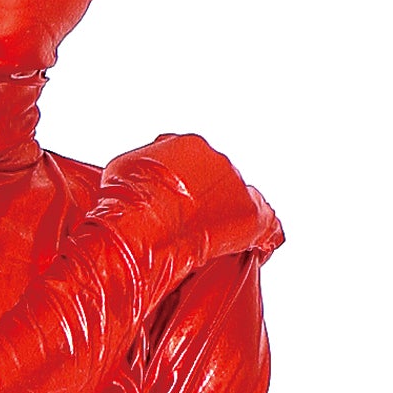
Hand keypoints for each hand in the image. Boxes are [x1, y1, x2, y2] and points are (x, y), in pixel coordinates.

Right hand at [93, 134, 282, 302]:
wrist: (143, 228)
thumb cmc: (127, 204)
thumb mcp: (123, 171)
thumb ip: (143, 168)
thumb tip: (143, 175)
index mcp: (188, 145)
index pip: (196, 161)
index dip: (190, 187)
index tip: (182, 205)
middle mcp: (217, 158)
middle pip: (220, 180)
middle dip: (211, 203)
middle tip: (196, 228)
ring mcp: (236, 186)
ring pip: (241, 202)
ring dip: (231, 219)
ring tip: (220, 242)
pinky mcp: (251, 215)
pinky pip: (269, 226)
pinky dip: (266, 237)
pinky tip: (264, 248)